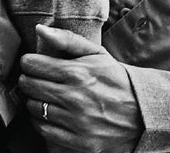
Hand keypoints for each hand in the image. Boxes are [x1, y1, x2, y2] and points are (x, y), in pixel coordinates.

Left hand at [18, 25, 141, 152]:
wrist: (141, 110)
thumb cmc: (116, 78)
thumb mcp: (98, 54)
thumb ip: (68, 40)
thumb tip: (40, 29)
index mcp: (80, 72)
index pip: (36, 66)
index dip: (29, 62)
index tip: (31, 62)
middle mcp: (75, 97)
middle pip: (31, 87)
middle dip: (28, 80)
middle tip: (35, 77)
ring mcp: (75, 121)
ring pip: (34, 109)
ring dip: (34, 101)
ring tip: (45, 95)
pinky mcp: (75, 141)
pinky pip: (42, 130)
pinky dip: (41, 120)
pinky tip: (49, 112)